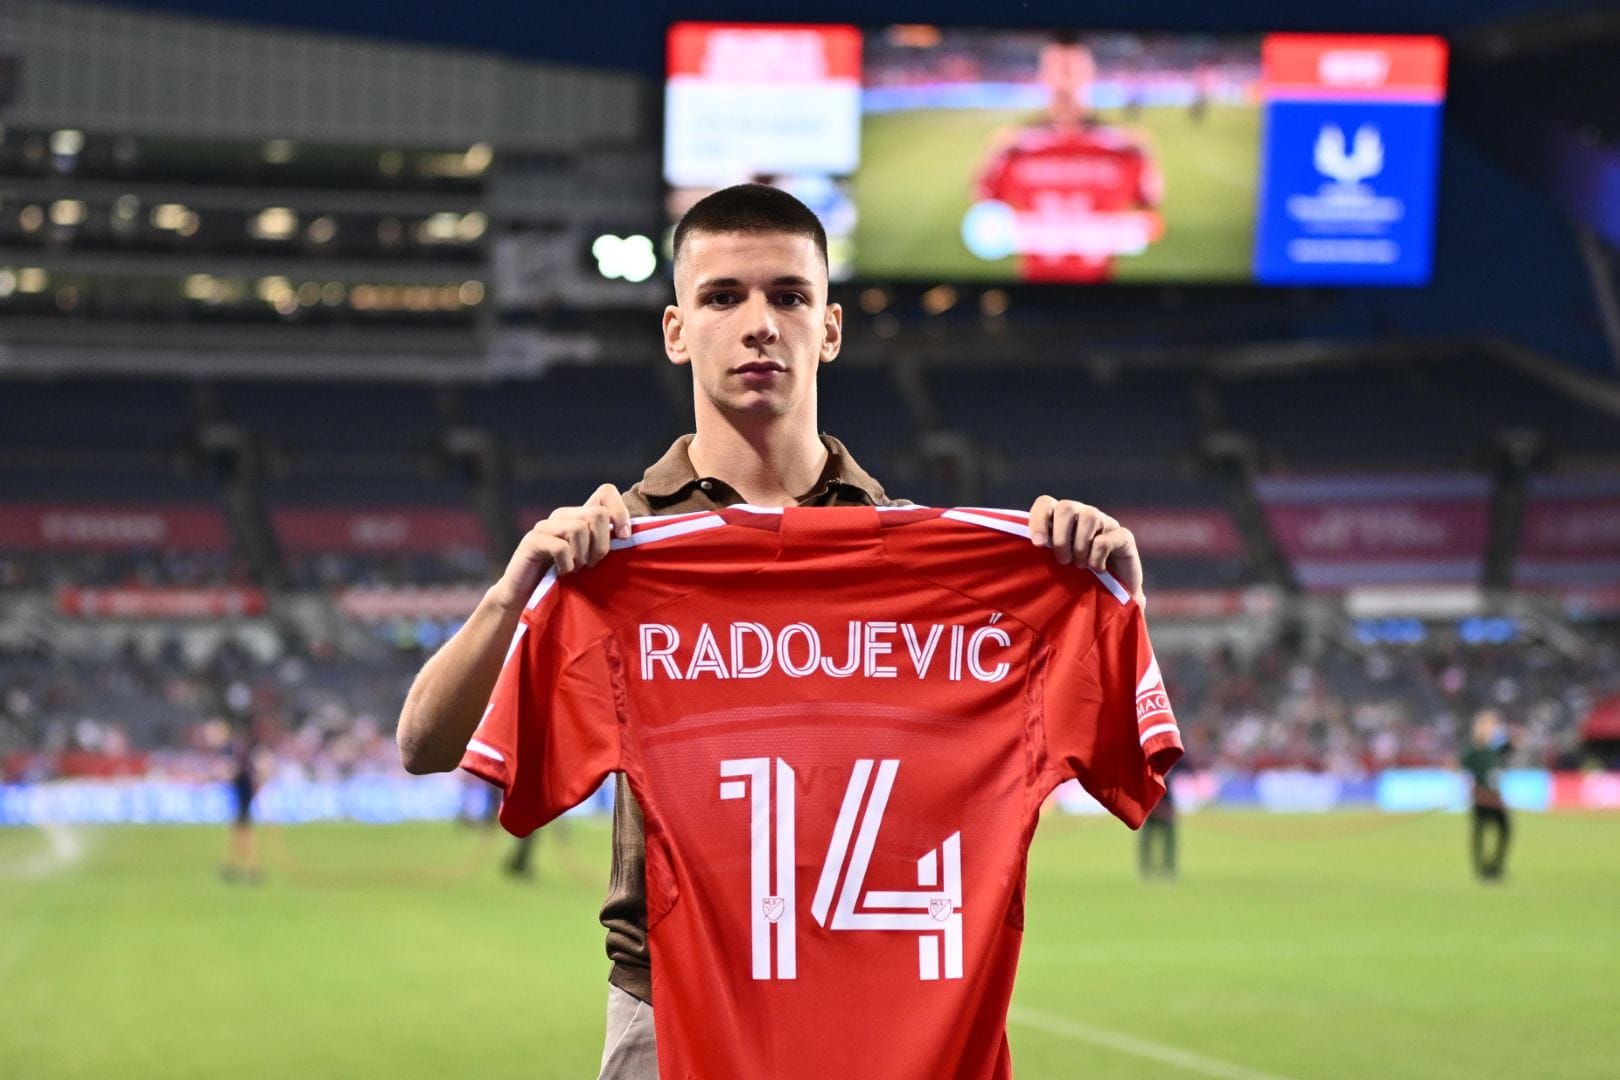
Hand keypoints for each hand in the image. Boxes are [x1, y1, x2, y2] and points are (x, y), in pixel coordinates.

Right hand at [490, 484, 630, 609]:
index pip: (605, 492)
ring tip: (576, 569)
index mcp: (580, 516)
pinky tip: (562, 573)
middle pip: (597, 514)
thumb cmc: (565, 581)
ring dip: (583, 556)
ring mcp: (546, 526)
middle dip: (602, 544)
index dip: (620, 512)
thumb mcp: (592, 560)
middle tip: (593, 564)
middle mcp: (563, 515)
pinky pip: (561, 547)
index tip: (625, 537)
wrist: (527, 598)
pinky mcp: (532, 540)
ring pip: (579, 529)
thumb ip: (607, 544)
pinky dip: (567, 565)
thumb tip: (632, 537)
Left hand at [1027, 495, 1145, 609]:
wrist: (1114, 598)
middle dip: (1060, 537)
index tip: (1037, 544)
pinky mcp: (1124, 536)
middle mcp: (1083, 515)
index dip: (1038, 519)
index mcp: (1062, 519)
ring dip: (1080, 546)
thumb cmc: (1077, 581)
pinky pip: (1107, 539)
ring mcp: (1105, 523)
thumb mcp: (1053, 567)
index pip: (1046, 503)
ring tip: (1080, 566)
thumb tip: (1013, 552)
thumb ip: (1038, 555)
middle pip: (1066, 507)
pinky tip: (1098, 570)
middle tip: (1062, 561)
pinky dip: (1097, 556)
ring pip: (1089, 517)